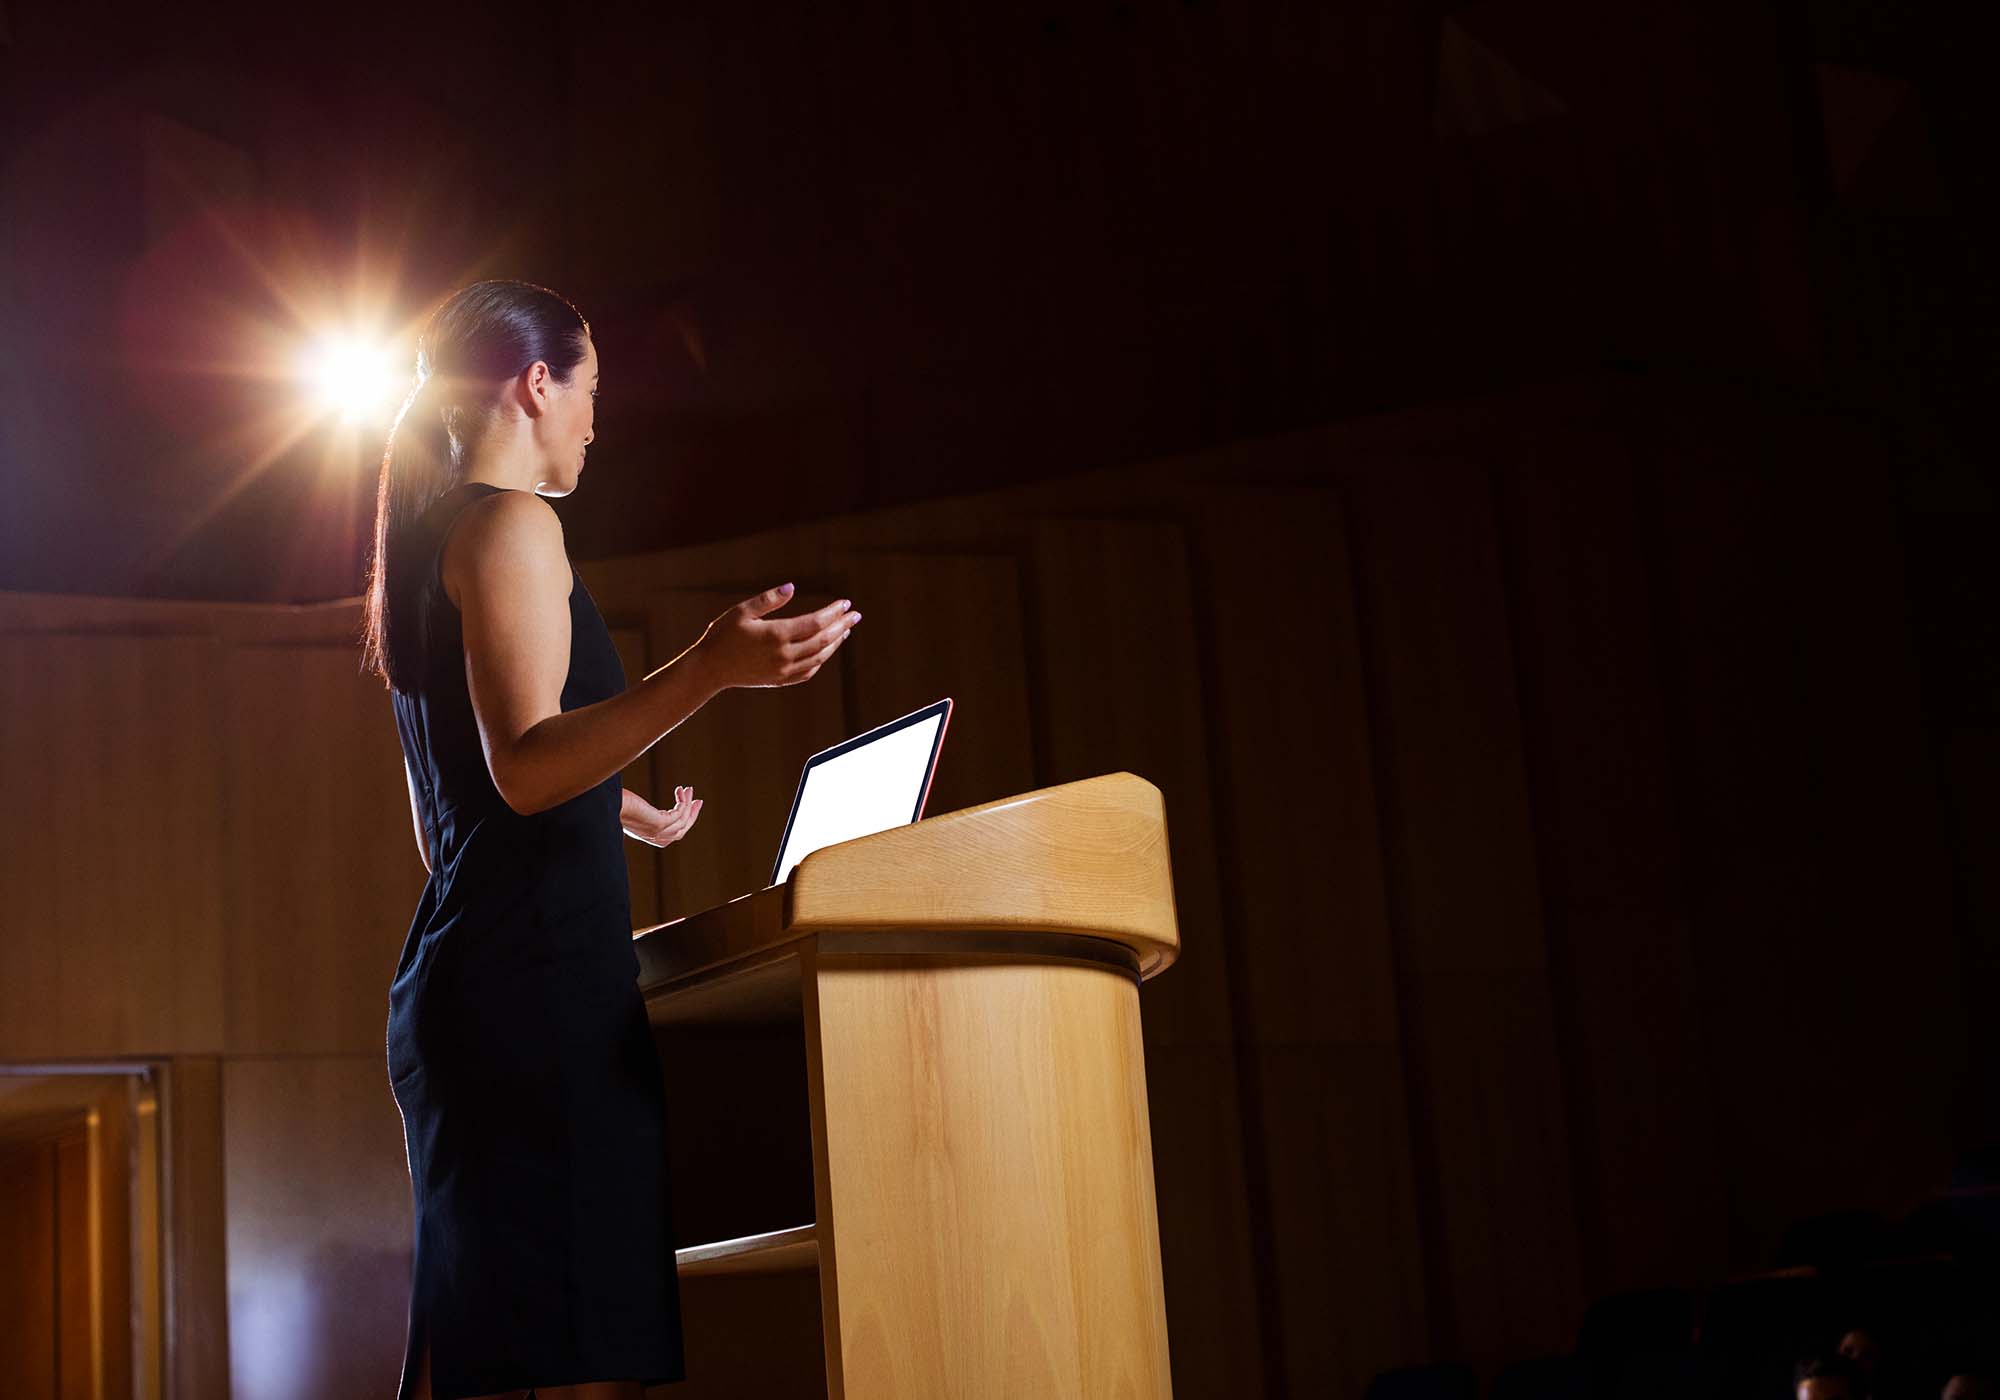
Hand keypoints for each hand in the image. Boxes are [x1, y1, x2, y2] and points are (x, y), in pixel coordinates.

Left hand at [621, 785, 702, 847]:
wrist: (603, 804)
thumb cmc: (613, 803)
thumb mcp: (628, 809)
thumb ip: (636, 811)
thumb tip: (635, 802)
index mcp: (646, 835)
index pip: (671, 836)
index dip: (683, 823)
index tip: (689, 807)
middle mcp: (652, 836)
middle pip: (680, 832)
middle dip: (691, 816)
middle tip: (698, 801)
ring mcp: (656, 831)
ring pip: (682, 823)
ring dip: (689, 806)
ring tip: (689, 790)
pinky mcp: (658, 823)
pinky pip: (679, 815)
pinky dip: (684, 802)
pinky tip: (681, 791)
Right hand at [693, 583, 861, 690]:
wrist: (709, 668)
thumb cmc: (722, 635)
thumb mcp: (742, 611)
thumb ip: (769, 600)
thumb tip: (792, 586)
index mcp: (776, 634)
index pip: (816, 623)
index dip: (833, 613)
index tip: (845, 603)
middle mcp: (784, 654)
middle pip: (822, 640)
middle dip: (841, 626)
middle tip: (855, 615)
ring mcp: (783, 670)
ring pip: (819, 657)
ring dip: (834, 643)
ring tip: (844, 630)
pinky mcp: (779, 680)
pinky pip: (807, 672)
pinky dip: (820, 660)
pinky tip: (825, 651)